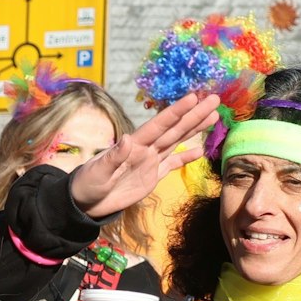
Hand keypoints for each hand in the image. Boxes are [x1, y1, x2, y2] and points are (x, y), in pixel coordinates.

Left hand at [68, 93, 219, 218]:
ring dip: (194, 128)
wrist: (86, 203)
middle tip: (214, 99)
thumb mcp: (98, 172)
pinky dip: (186, 158)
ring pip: (177, 141)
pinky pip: (173, 164)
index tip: (194, 97)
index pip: (159, 125)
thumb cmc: (87, 184)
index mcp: (133, 145)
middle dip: (194, 115)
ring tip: (213, 115)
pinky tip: (201, 150)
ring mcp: (150, 161)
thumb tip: (126, 138)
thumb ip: (114, 156)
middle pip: (174, 129)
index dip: (176, 111)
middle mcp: (145, 149)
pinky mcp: (152, 176)